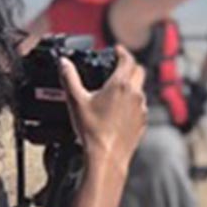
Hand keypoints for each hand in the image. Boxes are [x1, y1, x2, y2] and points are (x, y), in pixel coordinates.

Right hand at [59, 46, 146, 172]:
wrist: (107, 156)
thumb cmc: (93, 131)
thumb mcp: (76, 101)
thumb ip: (69, 78)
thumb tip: (64, 63)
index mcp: (120, 85)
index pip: (128, 59)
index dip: (122, 52)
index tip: (117, 49)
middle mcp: (135, 94)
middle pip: (139, 71)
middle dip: (129, 65)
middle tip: (119, 65)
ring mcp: (141, 108)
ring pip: (140, 89)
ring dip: (131, 84)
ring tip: (116, 89)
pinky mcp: (143, 122)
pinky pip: (140, 105)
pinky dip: (133, 102)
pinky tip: (120, 109)